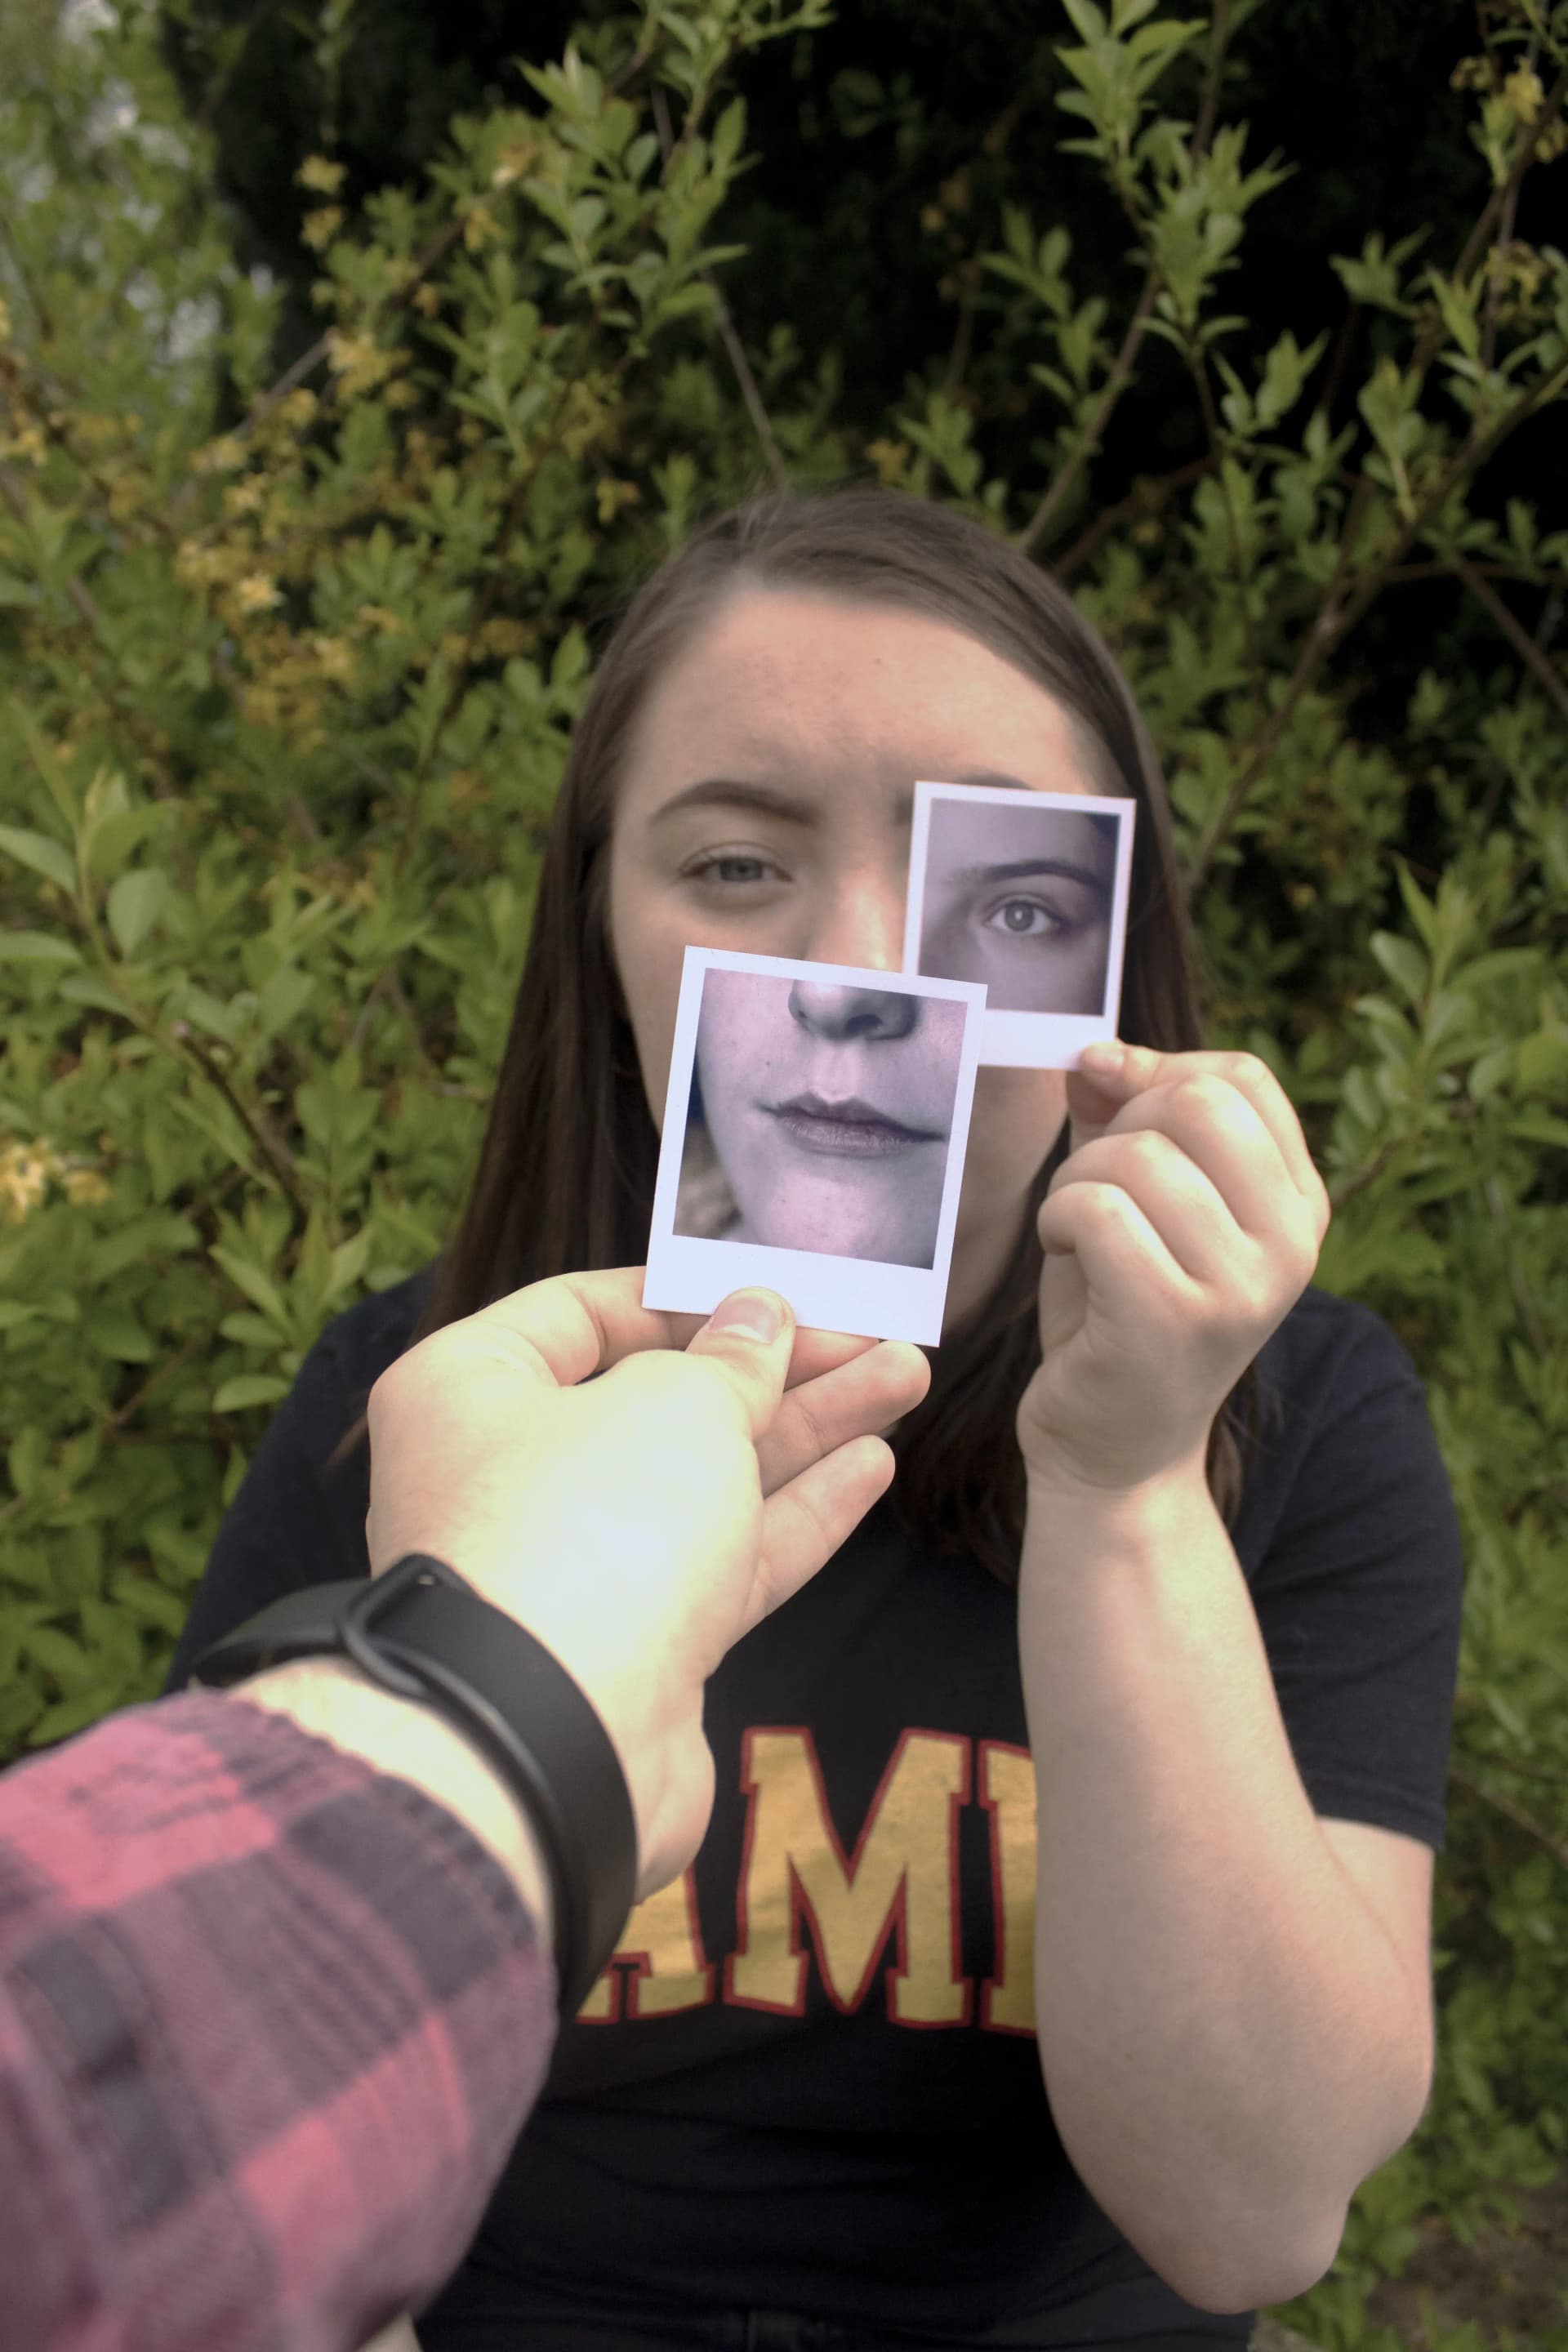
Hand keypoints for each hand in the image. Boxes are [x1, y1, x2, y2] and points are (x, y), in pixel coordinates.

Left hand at [363, 1269, 929, 1895]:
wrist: (554, 1743)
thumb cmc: (590, 1528)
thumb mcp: (676, 1402)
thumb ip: (729, 1359)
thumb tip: (759, 1317)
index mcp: (469, 1390)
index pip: (580, 1312)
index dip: (686, 1297)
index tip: (777, 1292)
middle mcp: (506, 1477)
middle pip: (659, 1397)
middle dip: (776, 1366)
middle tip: (877, 1334)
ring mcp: (573, 1569)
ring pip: (704, 1480)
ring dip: (807, 1429)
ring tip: (905, 1377)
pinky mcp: (634, 1648)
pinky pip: (722, 1561)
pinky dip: (794, 1514)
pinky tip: (871, 1465)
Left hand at [1016, 1043, 1329, 1499]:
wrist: (1113, 1451)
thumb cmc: (1118, 1313)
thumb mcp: (1136, 1201)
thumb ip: (1122, 1118)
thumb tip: (1095, 1053)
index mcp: (1297, 1205)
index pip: (1242, 1077)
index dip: (1159, 1072)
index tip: (1110, 1112)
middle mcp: (1290, 1245)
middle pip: (1196, 1102)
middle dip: (1116, 1129)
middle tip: (1093, 1192)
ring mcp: (1241, 1287)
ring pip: (1137, 1156)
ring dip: (1074, 1182)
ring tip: (1075, 1234)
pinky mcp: (1175, 1321)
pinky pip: (1099, 1208)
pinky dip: (1059, 1218)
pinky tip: (1066, 1255)